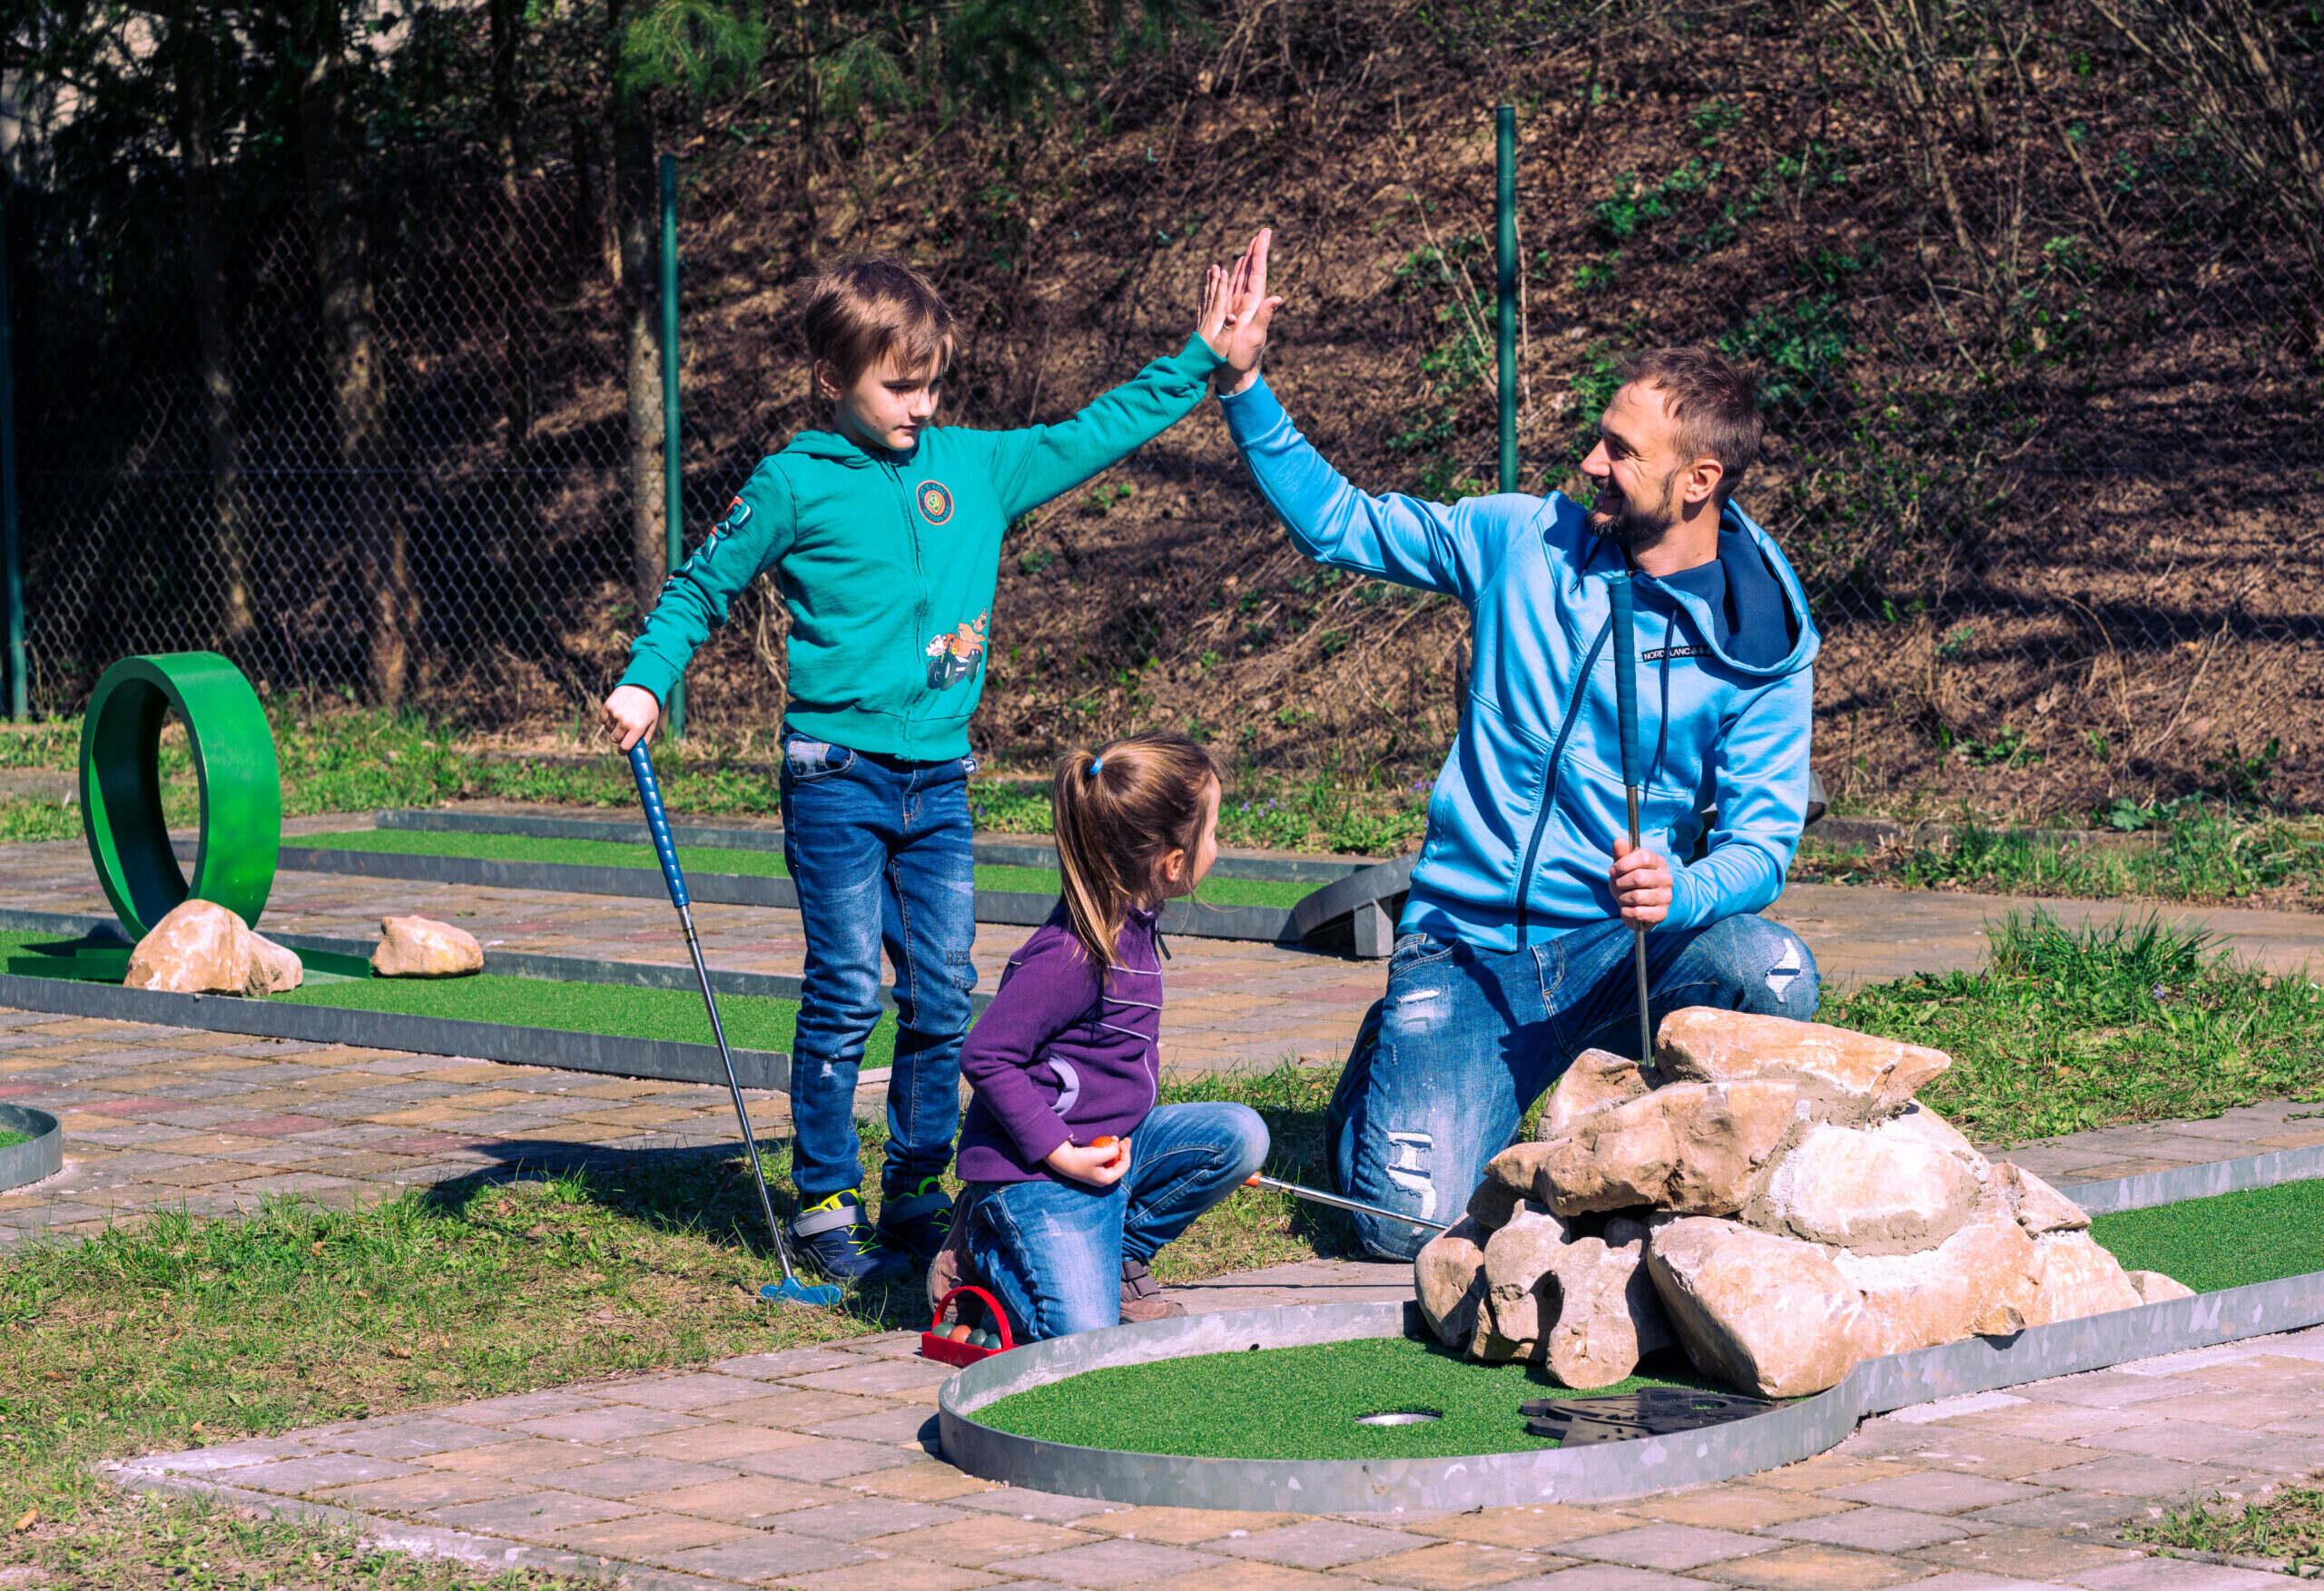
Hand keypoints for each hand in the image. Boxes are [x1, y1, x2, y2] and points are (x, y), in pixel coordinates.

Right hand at [601, 685, 660, 751]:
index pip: (624, 747)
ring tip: (623, 718)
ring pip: (608, 729)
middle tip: (625, 731)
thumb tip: (636, 752)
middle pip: (614, 739)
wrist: (644, 685)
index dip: (623, 750)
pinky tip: (616, 713)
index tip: (623, 750)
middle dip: (619, 738)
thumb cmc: (649, 707)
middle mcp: (625, 721)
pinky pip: (602, 719)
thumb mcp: (652, 724)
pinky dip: (607, 718)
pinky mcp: (608, 705)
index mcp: (638, 727)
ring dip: (613, 727)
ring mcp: (615, 713)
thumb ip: (644, 739)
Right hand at [1045, 1136, 1131, 1188]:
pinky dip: (1108, 1150)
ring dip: (1116, 1149)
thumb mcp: (1099, 1154)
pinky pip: (1106, 1159)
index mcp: (1108, 1179)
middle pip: (1121, 1164)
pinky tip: (1108, 1142)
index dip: (1126, 1152)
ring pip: (1114, 1160)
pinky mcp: (1094, 1168)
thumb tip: (1118, 1146)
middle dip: (1124, 1150)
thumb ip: (1113, 1151)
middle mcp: (1105, 1178)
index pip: (1124, 1166)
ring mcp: (1099, 1173)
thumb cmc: (1081, 1158)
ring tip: (1115, 1138)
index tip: (1122, 1141)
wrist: (1063, 1160)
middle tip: (1126, 1139)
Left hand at [1195, 262, 1229, 358]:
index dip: (1221, 285)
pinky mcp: (1200, 328)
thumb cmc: (1212, 359)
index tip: (1223, 271)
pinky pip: (1201, 307)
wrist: (1194, 369)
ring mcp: (1203, 322)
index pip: (1219, 299)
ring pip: (1205, 299)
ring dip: (1207, 285)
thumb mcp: (1223, 346)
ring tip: (1208, 272)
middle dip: (1214, 280)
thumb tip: (1233, 316)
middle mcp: (1208, 319)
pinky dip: (1202, 296)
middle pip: (1211, 295)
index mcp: (1216, 322)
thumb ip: (1228, 330)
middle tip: (1214, 266)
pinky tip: (1202, 291)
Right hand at [1214, 229, 1281, 395]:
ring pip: (1241, 279)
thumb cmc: (1245, 357)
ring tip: (1248, 248)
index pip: (1258, 273)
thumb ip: (1265, 317)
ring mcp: (1239, 308)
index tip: (1264, 234)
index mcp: (1255, 304)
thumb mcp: (1255, 337)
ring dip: (1244, 263)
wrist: (1235, 372)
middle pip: (1251, 272)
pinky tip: (1229, 272)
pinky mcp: (1230, 314)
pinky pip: (1229, 290)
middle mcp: (1249, 303)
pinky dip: (1229, 278)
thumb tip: (1278, 298)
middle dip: (1256, 252)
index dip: (1261, 253)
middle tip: (1261, 233)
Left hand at [1610, 836, 1672, 927]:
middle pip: (1639, 877)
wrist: (1638, 906)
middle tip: (1618, 886)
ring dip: (1622, 898)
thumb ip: (1621, 854)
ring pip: (1637, 896)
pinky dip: (1626, 912)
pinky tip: (1628, 909)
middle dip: (1621, 883)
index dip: (1623, 864)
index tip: (1613, 870)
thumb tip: (1618, 840)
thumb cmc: (1629, 882)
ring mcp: (1666, 897)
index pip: (1643, 857)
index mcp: (1658, 862)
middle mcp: (1666, 878)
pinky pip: (1638, 912)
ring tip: (1623, 898)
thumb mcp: (1623, 867)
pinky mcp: (1662, 913)